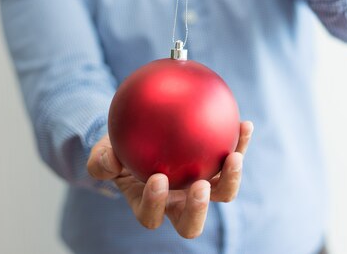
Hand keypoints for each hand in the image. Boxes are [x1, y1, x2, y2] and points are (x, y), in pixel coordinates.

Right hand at [87, 121, 253, 238]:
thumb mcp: (102, 154)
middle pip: (192, 221)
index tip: (157, 179)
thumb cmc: (118, 151)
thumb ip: (101, 160)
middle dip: (199, 209)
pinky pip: (232, 159)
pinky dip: (240, 144)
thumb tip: (111, 159)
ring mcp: (201, 189)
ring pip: (222, 193)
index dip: (155, 205)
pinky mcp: (218, 170)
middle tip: (200, 185)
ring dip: (231, 179)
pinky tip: (245, 124)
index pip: (152, 215)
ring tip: (234, 156)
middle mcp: (178, 203)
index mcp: (149, 205)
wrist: (139, 138)